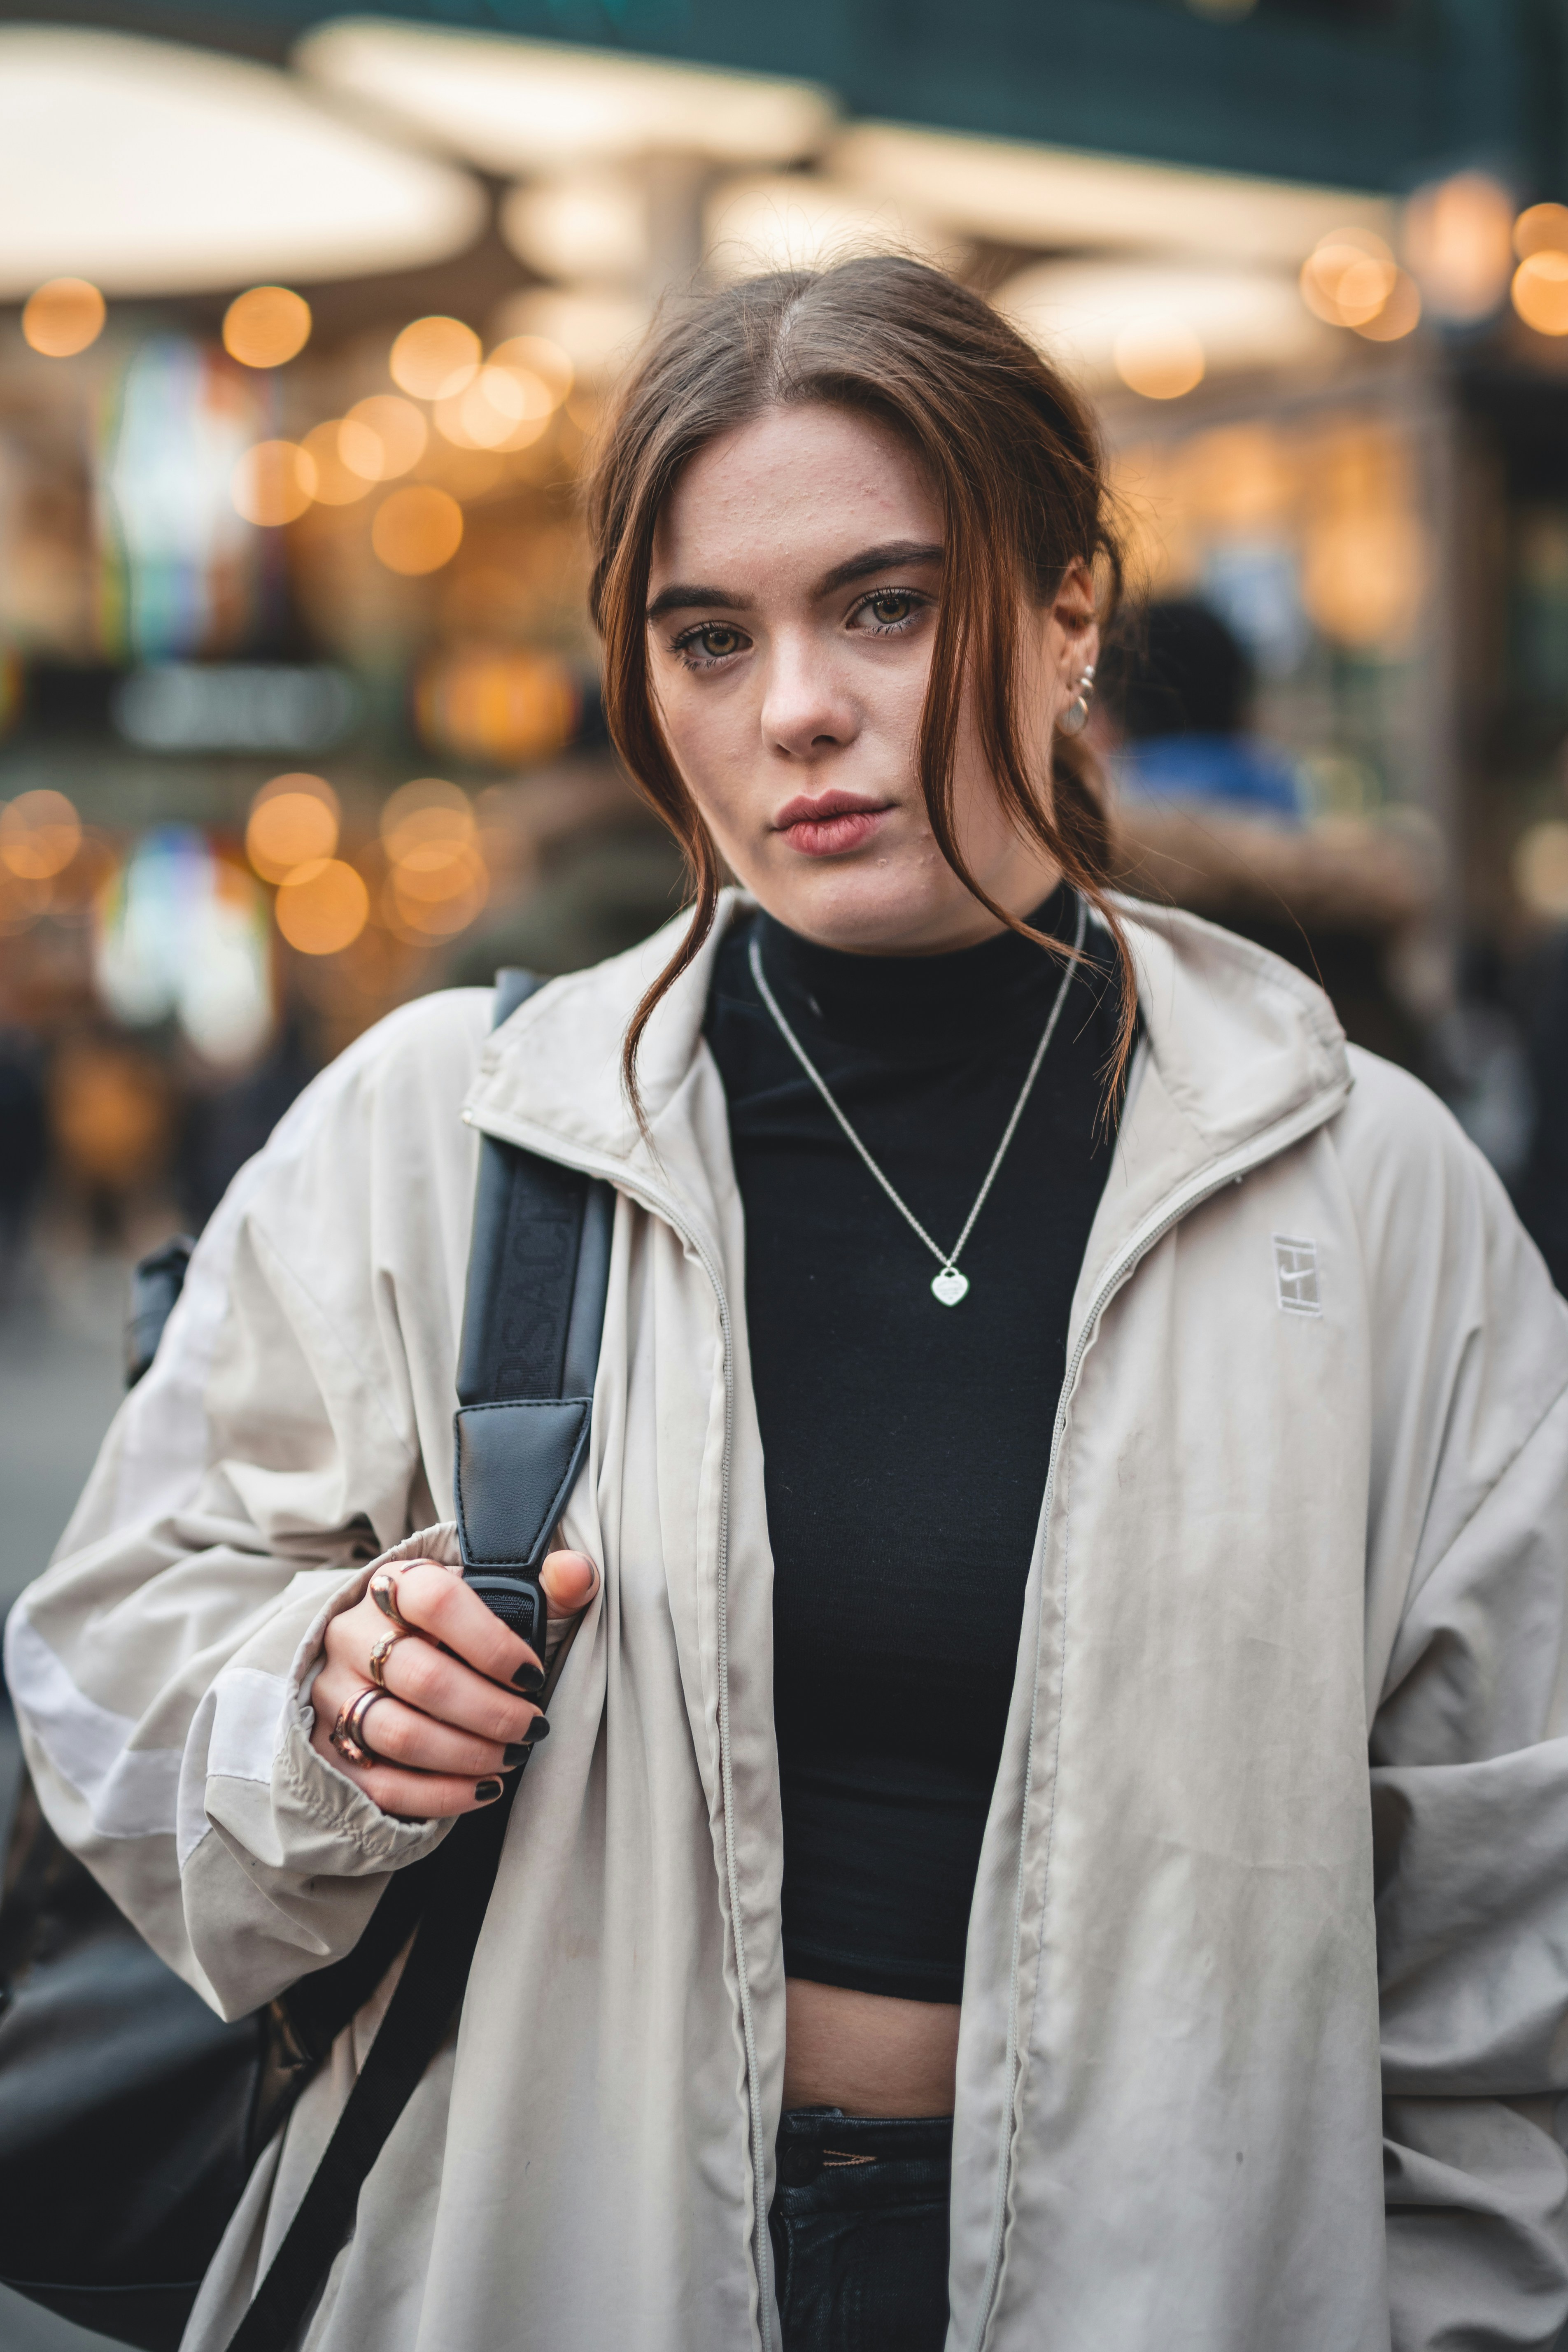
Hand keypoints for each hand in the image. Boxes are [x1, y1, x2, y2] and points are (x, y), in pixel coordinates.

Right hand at [309, 1551, 598, 1820]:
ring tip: (512, 1757)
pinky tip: (484, 1790)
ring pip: (400, 1733)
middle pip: (422, 1677)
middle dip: (490, 1711)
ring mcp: (333, 1693)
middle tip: (531, 1727)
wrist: (380, 1660)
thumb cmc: (453, 1632)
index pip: (437, 1601)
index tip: (531, 1674)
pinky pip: (381, 1783)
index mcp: (394, 1586)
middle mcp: (353, 1635)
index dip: (491, 1643)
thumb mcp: (494, 1599)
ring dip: (468, 1755)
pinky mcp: (327, 1749)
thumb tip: (579, 1575)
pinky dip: (440, 1795)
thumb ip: (544, 1588)